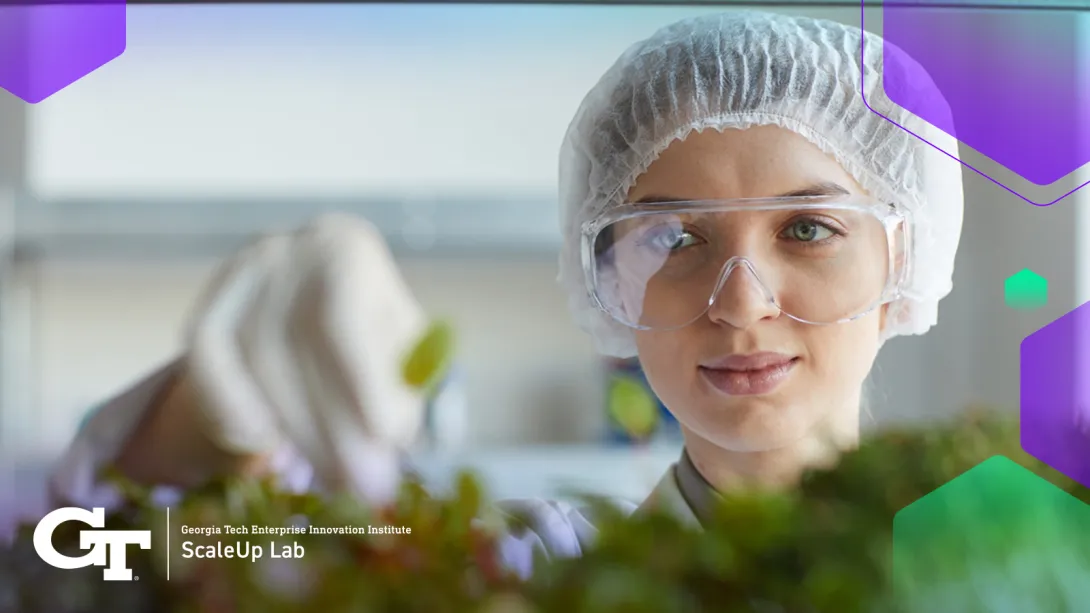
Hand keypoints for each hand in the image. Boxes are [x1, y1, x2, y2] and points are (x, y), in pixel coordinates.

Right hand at [180, 213, 429, 502]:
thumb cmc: (373, 327)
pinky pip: (205, 361)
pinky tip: (260, 443)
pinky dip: (228, 406)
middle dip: (330, 426)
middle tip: (361, 484)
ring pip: (252, 360)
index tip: (387, 438)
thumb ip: (401, 386)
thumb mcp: (403, 347)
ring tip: (333, 478)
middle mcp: (286, 252)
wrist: (320, 289)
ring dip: (293, 430)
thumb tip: (389, 442)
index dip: (363, 382)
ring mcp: (239, 277)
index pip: (345, 322)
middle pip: (295, 349)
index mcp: (346, 249)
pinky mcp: (208, 304)